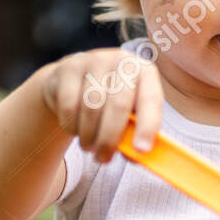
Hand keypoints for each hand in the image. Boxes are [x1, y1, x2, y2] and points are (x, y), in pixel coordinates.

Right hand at [39, 47, 164, 161]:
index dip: (148, 126)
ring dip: (88, 136)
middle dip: (110, 139)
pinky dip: (71, 127)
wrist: (75, 80)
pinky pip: (69, 106)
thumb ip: (135, 133)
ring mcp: (94, 61)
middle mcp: (122, 61)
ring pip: (91, 109)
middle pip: (118, 106)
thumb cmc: (110, 102)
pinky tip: (75, 130)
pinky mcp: (68, 67)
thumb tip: (136, 156)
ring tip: (89, 146)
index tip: (142, 150)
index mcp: (146, 73)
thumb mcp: (129, 114)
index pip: (151, 100)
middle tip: (103, 159)